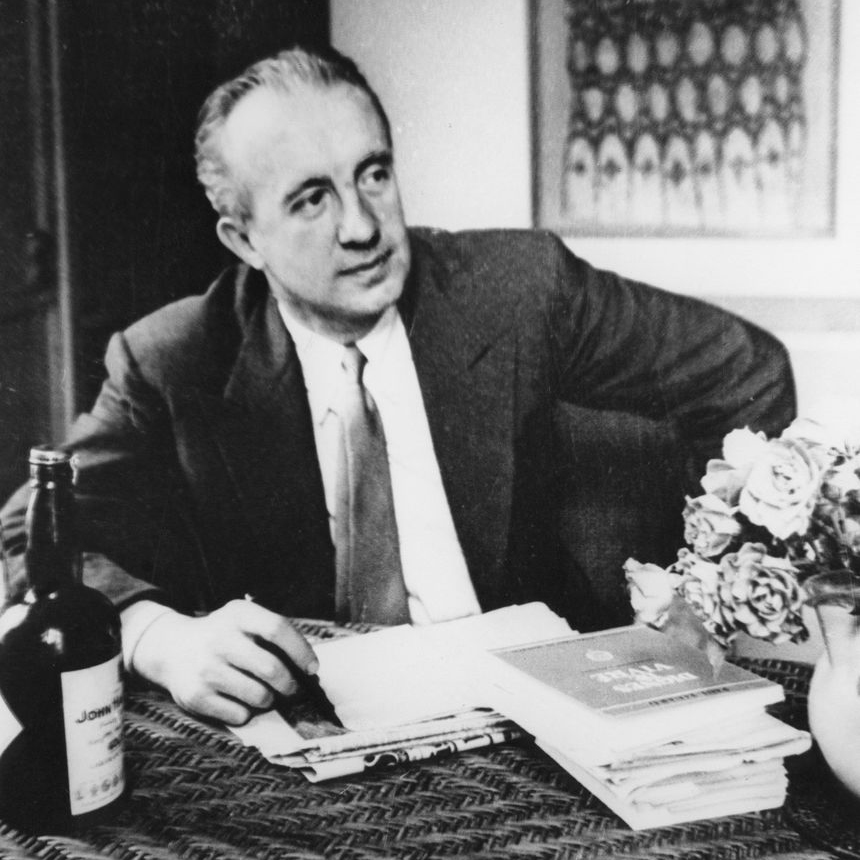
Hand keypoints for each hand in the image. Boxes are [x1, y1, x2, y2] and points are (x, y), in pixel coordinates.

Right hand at [130, 599, 318, 724]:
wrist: (172, 648)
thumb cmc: (224, 635)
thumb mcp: (244, 620)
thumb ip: (273, 634)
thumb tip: (309, 667)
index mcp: (238, 614)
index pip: (277, 629)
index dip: (301, 651)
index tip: (312, 668)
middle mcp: (220, 638)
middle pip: (271, 668)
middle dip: (290, 685)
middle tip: (292, 689)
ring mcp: (206, 669)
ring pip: (259, 696)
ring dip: (269, 700)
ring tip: (264, 693)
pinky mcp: (195, 696)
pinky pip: (240, 715)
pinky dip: (247, 712)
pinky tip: (239, 700)